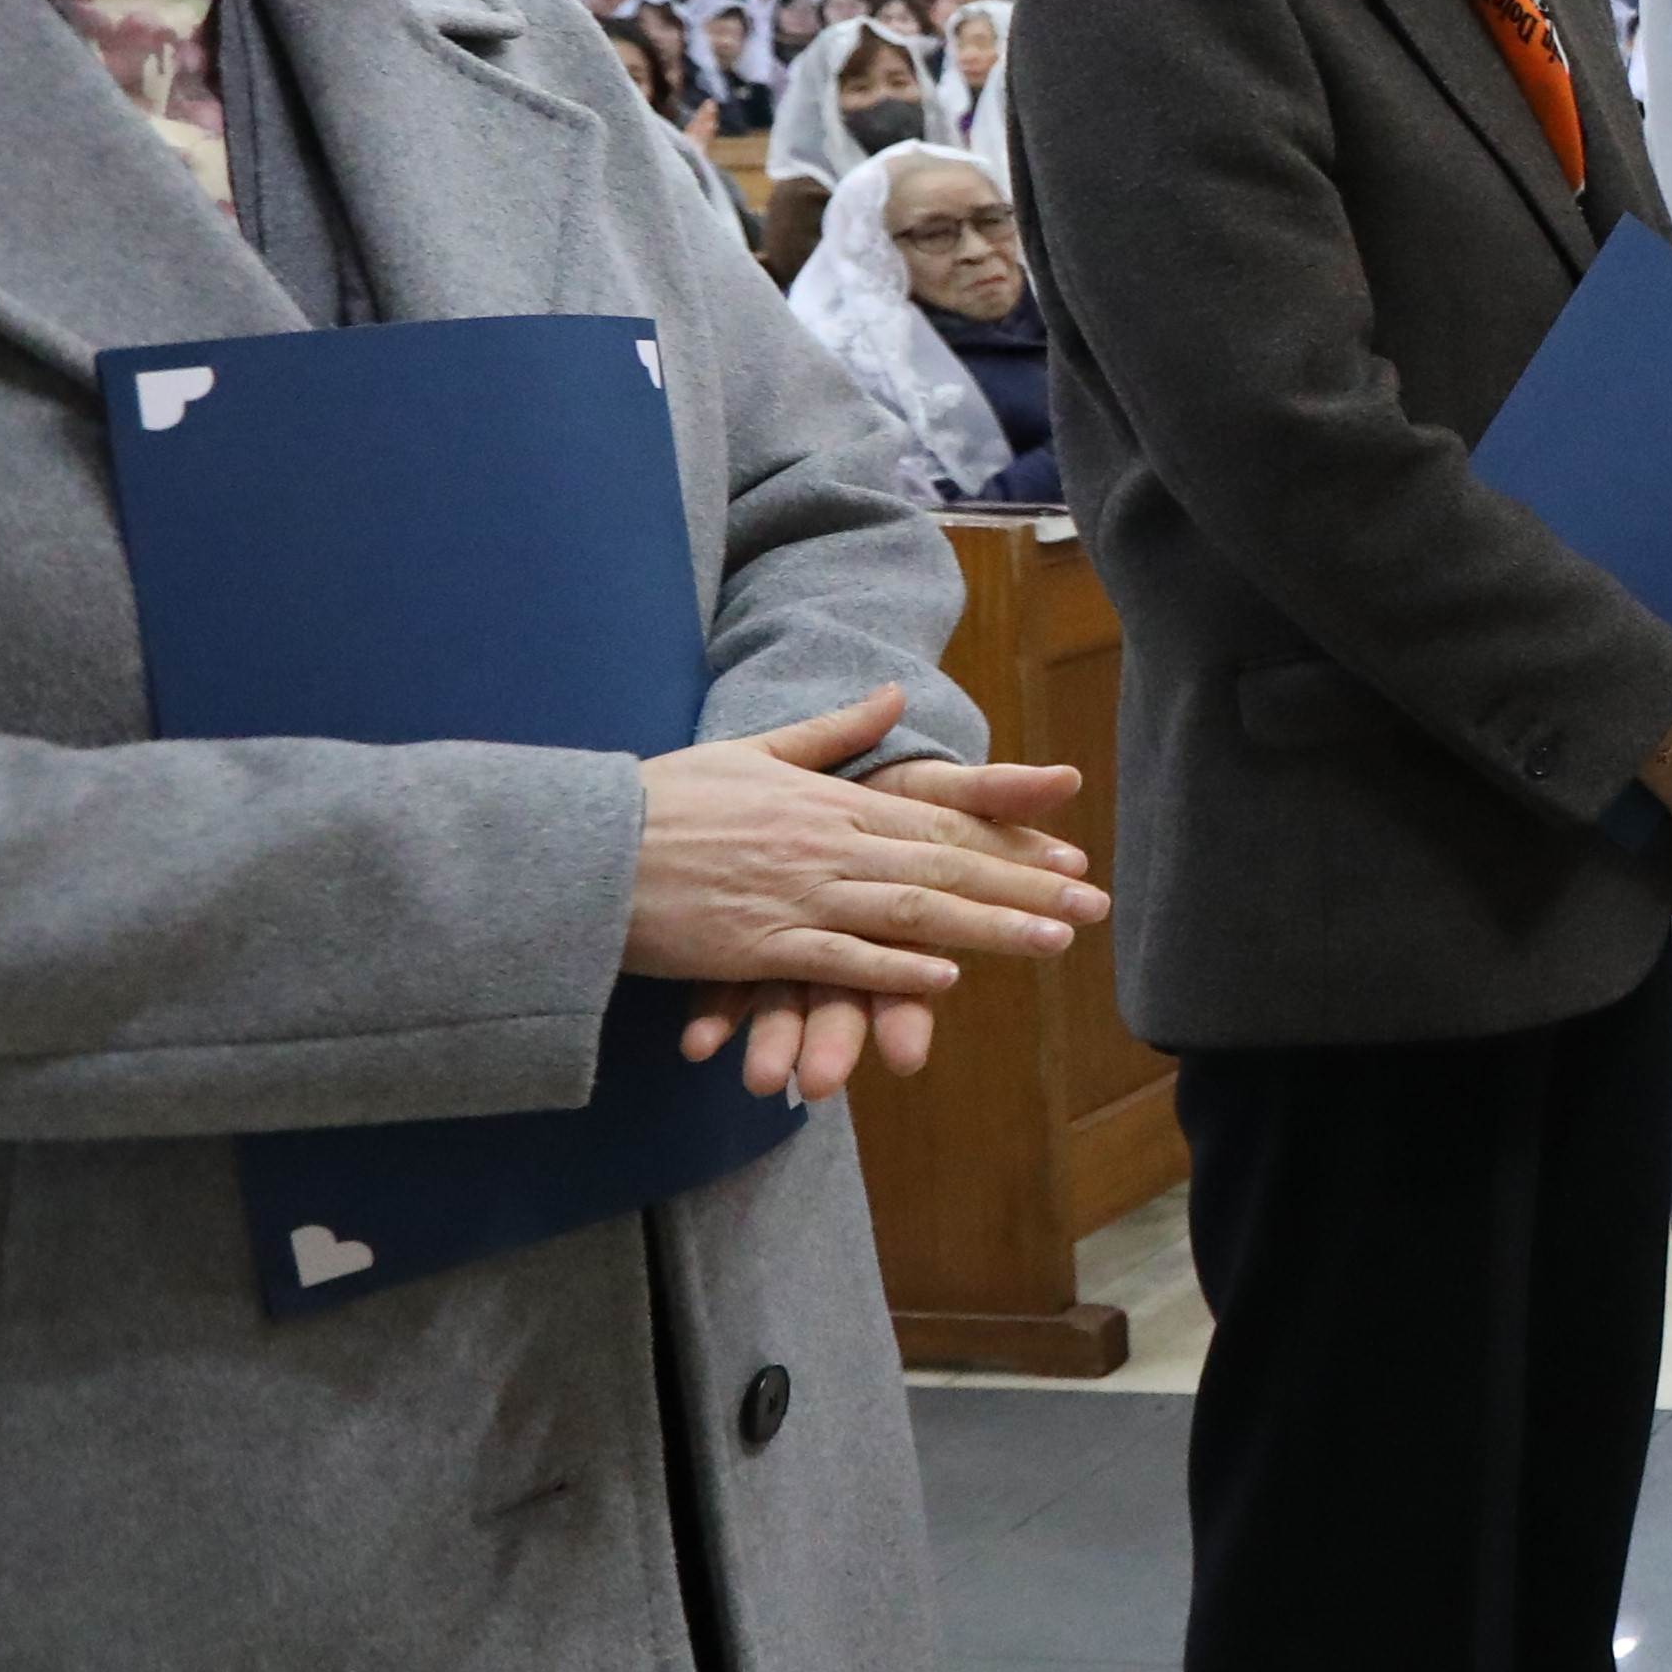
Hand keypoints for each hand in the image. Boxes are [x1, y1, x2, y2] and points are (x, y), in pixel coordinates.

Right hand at [629, 685, 1106, 1080]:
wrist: (581, 846)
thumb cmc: (664, 801)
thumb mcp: (752, 751)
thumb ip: (831, 732)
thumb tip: (894, 693)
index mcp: (829, 802)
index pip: (940, 822)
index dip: (1010, 841)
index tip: (1067, 857)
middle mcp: (824, 846)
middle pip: (943, 867)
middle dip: (1023, 888)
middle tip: (1090, 906)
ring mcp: (792, 895)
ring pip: (907, 913)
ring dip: (984, 928)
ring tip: (1050, 942)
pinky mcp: (754, 944)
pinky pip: (835, 958)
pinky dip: (891, 967)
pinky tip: (944, 977)